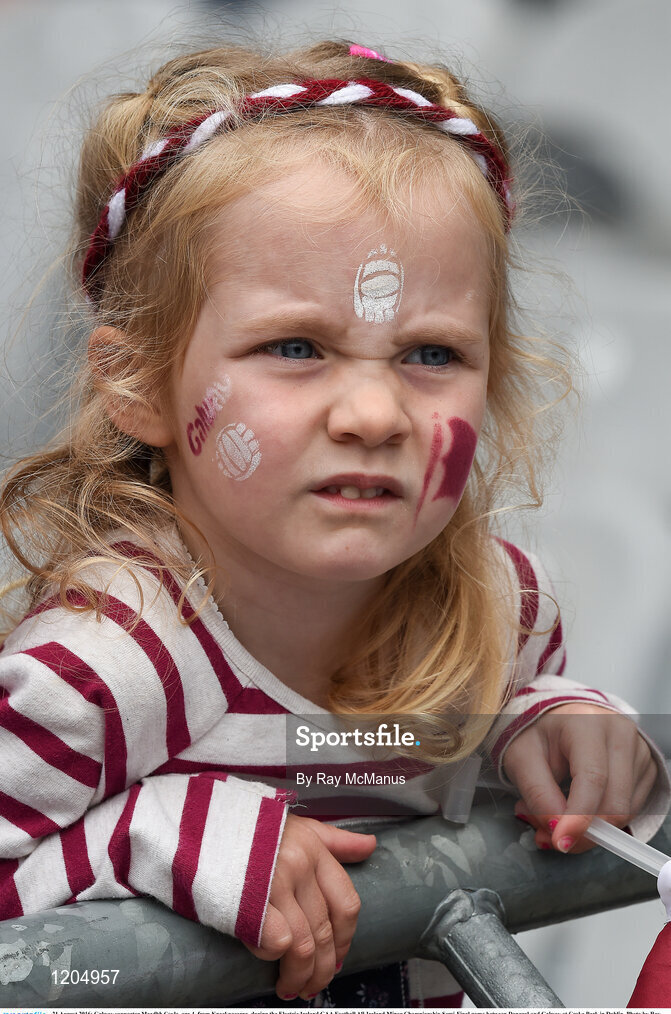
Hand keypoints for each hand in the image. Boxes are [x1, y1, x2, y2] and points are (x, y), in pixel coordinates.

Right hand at [244, 814, 375, 999]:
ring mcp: (275, 880)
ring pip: (303, 945)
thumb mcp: (295, 825)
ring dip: (298, 976)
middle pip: (324, 932)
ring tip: (289, 988)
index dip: (344, 940)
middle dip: (322, 969)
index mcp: (314, 847)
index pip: (347, 904)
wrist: (194, 820)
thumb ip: (333, 840)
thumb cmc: (246, 827)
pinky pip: (275, 942)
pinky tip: (265, 962)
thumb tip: (370, 846)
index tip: (336, 958)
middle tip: (311, 987)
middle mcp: (300, 863)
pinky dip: (271, 958)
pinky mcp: (249, 897)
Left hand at [502, 704, 656, 853]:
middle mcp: (620, 734)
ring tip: (557, 816)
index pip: (593, 778)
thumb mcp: (522, 757)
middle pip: (614, 802)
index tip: (560, 842)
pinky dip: (602, 821)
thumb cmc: (540, 734)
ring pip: (624, 812)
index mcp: (587, 723)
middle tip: (547, 835)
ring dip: (590, 829)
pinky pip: (630, 810)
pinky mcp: (646, 768)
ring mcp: (638, 750)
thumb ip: (538, 793)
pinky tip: (579, 808)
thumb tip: (557, 830)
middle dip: (581, 831)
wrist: (560, 719)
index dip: (578, 817)